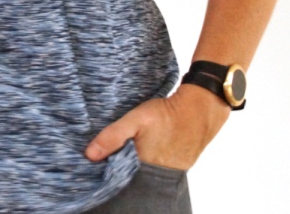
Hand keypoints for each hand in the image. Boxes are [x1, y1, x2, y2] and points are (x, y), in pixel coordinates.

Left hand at [83, 83, 230, 170]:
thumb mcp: (136, 120)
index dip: (106, 170)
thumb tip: (90, 155)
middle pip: (130, 178)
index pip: (118, 178)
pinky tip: (141, 151)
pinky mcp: (176, 167)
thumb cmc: (167, 114)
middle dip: (118, 168)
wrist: (199, 110)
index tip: (94, 161)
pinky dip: (145, 163)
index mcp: (143, 168)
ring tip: (123, 151)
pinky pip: (155, 169)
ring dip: (132, 165)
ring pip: (142, 174)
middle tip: (108, 154)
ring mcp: (168, 173)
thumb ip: (113, 136)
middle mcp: (156, 176)